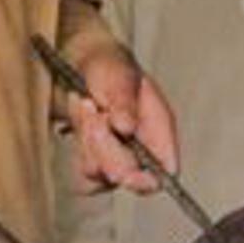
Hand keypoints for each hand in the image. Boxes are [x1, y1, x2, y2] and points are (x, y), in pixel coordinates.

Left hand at [62, 40, 178, 193]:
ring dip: (86, 140)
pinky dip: (77, 146)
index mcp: (160, 128)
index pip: (166, 169)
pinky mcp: (96, 162)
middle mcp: (142, 149)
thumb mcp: (117, 74)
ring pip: (99, 174)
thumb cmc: (108, 66)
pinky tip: (79, 118)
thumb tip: (127, 127)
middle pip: (128, 175)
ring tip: (85, 105)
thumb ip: (124, 100)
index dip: (147, 178)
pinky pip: (82, 173)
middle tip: (93, 111)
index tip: (123, 173)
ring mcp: (118, 158)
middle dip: (104, 146)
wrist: (79, 64)